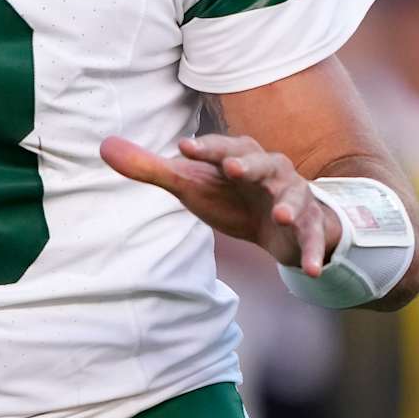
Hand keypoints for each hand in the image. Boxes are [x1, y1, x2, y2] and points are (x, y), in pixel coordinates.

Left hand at [99, 133, 339, 275]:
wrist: (276, 220)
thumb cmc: (227, 194)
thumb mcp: (189, 184)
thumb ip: (151, 168)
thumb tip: (104, 146)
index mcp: (239, 155)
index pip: (221, 148)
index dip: (205, 148)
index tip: (183, 147)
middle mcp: (270, 170)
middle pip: (262, 163)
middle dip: (250, 165)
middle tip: (234, 169)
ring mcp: (293, 196)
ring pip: (294, 196)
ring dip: (288, 205)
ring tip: (279, 215)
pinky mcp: (308, 225)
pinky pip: (312, 237)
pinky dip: (314, 252)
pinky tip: (312, 271)